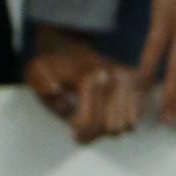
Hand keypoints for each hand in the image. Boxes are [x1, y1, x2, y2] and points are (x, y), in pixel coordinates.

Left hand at [24, 28, 145, 142]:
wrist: (67, 42)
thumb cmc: (51, 64)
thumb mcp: (36, 73)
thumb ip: (42, 85)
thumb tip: (59, 95)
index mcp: (89, 76)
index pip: (90, 122)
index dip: (80, 133)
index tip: (73, 130)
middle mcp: (114, 76)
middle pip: (111, 127)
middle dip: (96, 131)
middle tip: (85, 124)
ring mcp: (129, 78)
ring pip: (126, 124)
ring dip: (111, 127)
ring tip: (97, 118)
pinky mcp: (139, 80)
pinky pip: (137, 115)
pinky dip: (124, 119)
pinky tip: (111, 113)